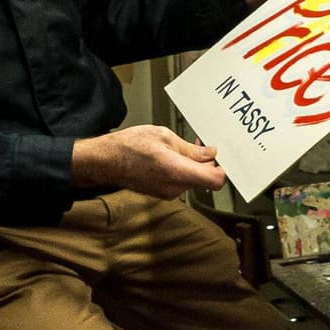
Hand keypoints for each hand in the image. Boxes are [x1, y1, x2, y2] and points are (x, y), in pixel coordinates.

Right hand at [72, 124, 226, 197]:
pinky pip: (182, 182)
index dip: (224, 169)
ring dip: (195, 166)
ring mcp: (168, 192)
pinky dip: (184, 170)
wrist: (105, 161)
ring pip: (194, 180)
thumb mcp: (163, 136)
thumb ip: (190, 149)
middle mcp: (174, 187)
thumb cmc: (128, 146)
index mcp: (177, 171)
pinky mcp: (162, 193)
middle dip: (209, 163)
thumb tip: (209, 153)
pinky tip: (174, 156)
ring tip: (185, 147)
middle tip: (204, 145)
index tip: (224, 157)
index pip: (215, 180)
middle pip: (206, 180)